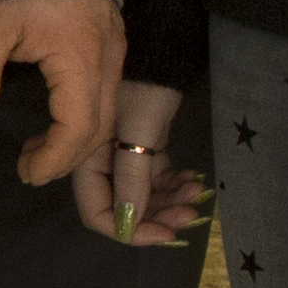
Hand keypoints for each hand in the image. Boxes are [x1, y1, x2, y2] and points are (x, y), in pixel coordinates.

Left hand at [0, 0, 127, 188]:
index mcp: (83, 60)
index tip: (23, 171)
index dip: (53, 160)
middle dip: (68, 156)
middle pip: (101, 125)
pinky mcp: (108, 28)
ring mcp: (113, 40)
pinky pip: (106, 83)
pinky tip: (58, 108)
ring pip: (108, 105)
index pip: (78, 131)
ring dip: (79, 134)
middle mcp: (109, 55)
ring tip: (41, 145)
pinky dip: (85, 108)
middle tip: (30, 167)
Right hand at [79, 78, 210, 248]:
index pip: (99, 213)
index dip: (131, 230)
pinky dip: (175, 185)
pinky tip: (194, 180)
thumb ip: (132, 178)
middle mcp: (103, 163)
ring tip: (198, 193)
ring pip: (145, 196)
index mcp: (89, 160)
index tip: (166, 234)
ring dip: (172, 202)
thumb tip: (129, 222)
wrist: (162, 52)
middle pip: (126, 208)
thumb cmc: (146, 87)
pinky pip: (158, 180)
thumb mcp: (139, 131)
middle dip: (159, 217)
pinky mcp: (147, 148)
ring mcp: (126, 156)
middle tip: (191, 214)